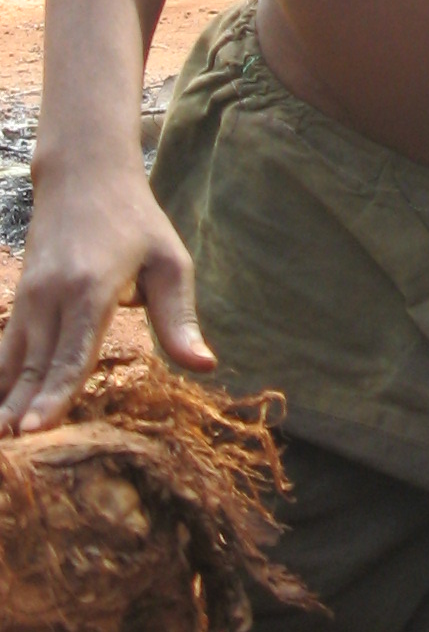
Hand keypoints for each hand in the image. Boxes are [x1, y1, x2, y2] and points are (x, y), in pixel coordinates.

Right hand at [0, 165, 211, 435]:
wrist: (84, 177)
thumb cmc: (137, 222)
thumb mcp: (170, 262)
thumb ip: (179, 319)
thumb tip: (205, 366)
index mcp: (91, 290)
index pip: (71, 354)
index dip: (55, 396)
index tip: (36, 431)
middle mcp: (52, 296)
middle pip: (36, 365)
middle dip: (22, 411)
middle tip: (14, 455)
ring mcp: (31, 297)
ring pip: (14, 359)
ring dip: (4, 400)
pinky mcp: (22, 298)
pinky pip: (6, 346)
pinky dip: (0, 377)